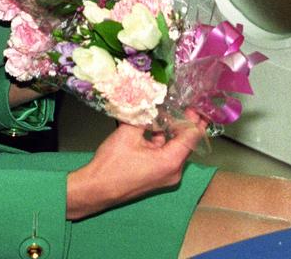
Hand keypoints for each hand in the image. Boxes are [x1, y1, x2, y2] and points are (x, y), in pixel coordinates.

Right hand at [66, 110, 207, 219]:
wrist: (96, 189)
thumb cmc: (112, 164)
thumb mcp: (129, 133)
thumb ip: (145, 116)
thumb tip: (151, 102)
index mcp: (171, 161)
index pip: (192, 137)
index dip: (194, 119)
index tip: (193, 105)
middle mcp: (174, 171)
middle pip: (186, 143)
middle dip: (183, 123)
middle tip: (181, 105)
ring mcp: (166, 176)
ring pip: (175, 148)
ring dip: (171, 131)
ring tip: (165, 112)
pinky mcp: (158, 176)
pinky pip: (166, 155)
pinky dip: (162, 140)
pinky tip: (154, 126)